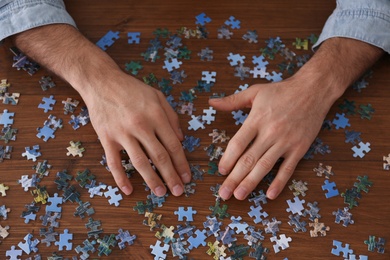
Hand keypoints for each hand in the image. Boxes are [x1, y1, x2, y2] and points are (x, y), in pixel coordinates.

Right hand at [82, 73, 190, 195]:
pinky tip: (128, 190)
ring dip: (151, 180)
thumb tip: (182, 139)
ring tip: (160, 193)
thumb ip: (172, 116)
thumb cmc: (132, 89)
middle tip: (178, 191)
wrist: (101, 82)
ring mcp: (122, 133)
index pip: (173, 145)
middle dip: (171, 176)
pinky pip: (114, 162)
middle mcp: (141, 126)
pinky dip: (120, 178)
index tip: (187, 177)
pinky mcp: (106, 138)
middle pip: (159, 157)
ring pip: (140, 162)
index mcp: (156, 115)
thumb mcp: (158, 96)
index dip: (181, 164)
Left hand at [209, 76, 331, 199]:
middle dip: (234, 178)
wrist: (313, 89)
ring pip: (265, 166)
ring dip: (251, 182)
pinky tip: (270, 194)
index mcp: (257, 119)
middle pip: (248, 159)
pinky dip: (279, 182)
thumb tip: (212, 102)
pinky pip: (288, 168)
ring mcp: (285, 141)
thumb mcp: (254, 92)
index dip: (228, 159)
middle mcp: (270, 132)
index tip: (221, 171)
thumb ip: (232, 101)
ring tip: (239, 196)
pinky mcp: (299, 148)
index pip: (238, 144)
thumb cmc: (281, 91)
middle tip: (224, 193)